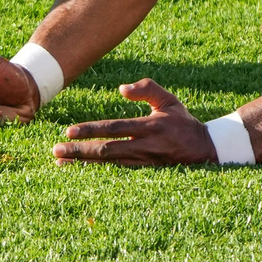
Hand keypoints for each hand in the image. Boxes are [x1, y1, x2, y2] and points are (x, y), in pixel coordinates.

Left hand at [54, 79, 218, 165]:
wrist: (205, 150)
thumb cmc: (183, 122)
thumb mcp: (169, 100)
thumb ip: (147, 89)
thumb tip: (121, 89)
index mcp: (149, 126)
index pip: (114, 128)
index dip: (91, 131)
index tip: (69, 132)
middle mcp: (145, 147)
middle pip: (106, 150)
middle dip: (79, 151)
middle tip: (56, 151)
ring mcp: (144, 162)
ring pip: (108, 164)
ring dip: (83, 164)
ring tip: (61, 162)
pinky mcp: (144, 172)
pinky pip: (117, 172)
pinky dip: (98, 171)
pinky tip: (82, 169)